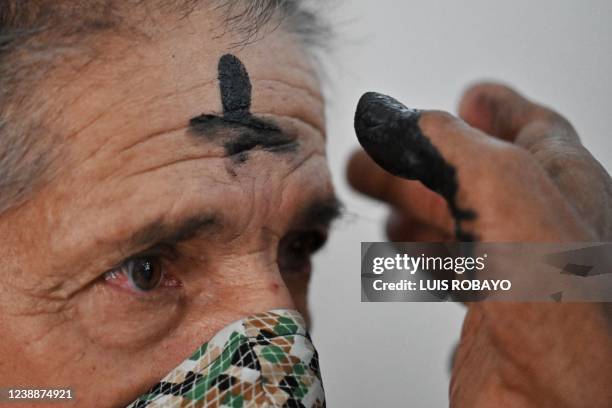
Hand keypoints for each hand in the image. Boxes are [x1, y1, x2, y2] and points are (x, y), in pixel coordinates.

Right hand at [347, 82, 611, 405]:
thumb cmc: (561, 305)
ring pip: (454, 219)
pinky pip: (448, 267)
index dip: (495, 109)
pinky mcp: (486, 313)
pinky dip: (417, 251)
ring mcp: (513, 271)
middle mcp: (540, 224)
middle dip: (418, 157)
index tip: (468, 97)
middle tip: (374, 149)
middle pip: (471, 174)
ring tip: (372, 191)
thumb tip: (401, 116)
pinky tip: (401, 250)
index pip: (529, 129)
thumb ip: (452, 144)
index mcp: (558, 181)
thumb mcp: (504, 188)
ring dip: (410, 203)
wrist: (556, 401)